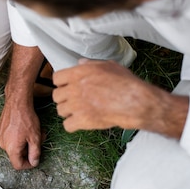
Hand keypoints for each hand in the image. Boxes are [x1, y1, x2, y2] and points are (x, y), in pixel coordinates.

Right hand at [0, 101, 41, 169]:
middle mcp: (3, 145)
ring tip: (34, 132)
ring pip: (15, 146)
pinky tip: (25, 128)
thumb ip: (35, 153)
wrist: (17, 102)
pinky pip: (10, 139)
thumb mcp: (35, 137)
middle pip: (17, 155)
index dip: (28, 165)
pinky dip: (19, 137)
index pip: (18, 165)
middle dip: (29, 149)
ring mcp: (0, 137)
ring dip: (25, 142)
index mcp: (11, 148)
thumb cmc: (26, 117)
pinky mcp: (0, 131)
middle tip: (39, 140)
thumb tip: (34, 162)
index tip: (34, 160)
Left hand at [52, 59, 188, 137]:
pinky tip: (80, 122)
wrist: (133, 102)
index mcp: (78, 74)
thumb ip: (90, 65)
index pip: (56, 78)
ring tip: (78, 111)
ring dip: (68, 112)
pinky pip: (67, 125)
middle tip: (73, 100)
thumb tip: (80, 63)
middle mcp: (74, 89)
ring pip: (60, 111)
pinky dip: (72, 125)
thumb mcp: (108, 66)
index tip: (67, 86)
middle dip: (64, 98)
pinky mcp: (82, 121)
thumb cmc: (125, 83)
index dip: (62, 83)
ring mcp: (76, 106)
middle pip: (56, 96)